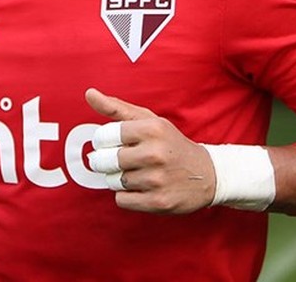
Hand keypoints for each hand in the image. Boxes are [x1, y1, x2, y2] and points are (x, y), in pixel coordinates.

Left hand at [84, 87, 215, 213]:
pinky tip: (142, 188)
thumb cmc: (170, 143)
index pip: (105, 135)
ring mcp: (157, 180)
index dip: (103, 141)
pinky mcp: (158, 202)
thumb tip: (89, 93)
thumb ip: (116, 108)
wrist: (207, 174)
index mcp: (152, 129)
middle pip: (105, 160)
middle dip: (107, 161)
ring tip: (136, 173)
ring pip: (112, 181)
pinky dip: (126, 195)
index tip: (111, 142)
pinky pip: (121, 200)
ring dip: (118, 179)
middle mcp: (155, 154)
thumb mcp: (149, 120)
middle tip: (120, 160)